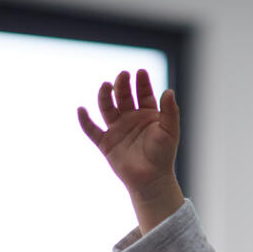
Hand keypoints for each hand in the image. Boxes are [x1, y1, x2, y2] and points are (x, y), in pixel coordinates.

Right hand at [78, 69, 179, 197]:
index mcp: (147, 115)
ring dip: (104, 96)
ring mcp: (117, 130)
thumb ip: (170, 111)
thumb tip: (169, 90)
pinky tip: (82, 110)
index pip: (143, 94)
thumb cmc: (163, 155)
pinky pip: (92, 130)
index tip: (140, 72)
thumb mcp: (170, 130)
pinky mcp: (106, 143)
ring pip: (107, 108)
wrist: (152, 179)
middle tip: (123, 75)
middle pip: (123, 97)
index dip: (141, 83)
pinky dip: (85, 121)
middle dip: (122, 85)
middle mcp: (131, 119)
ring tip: (106, 86)